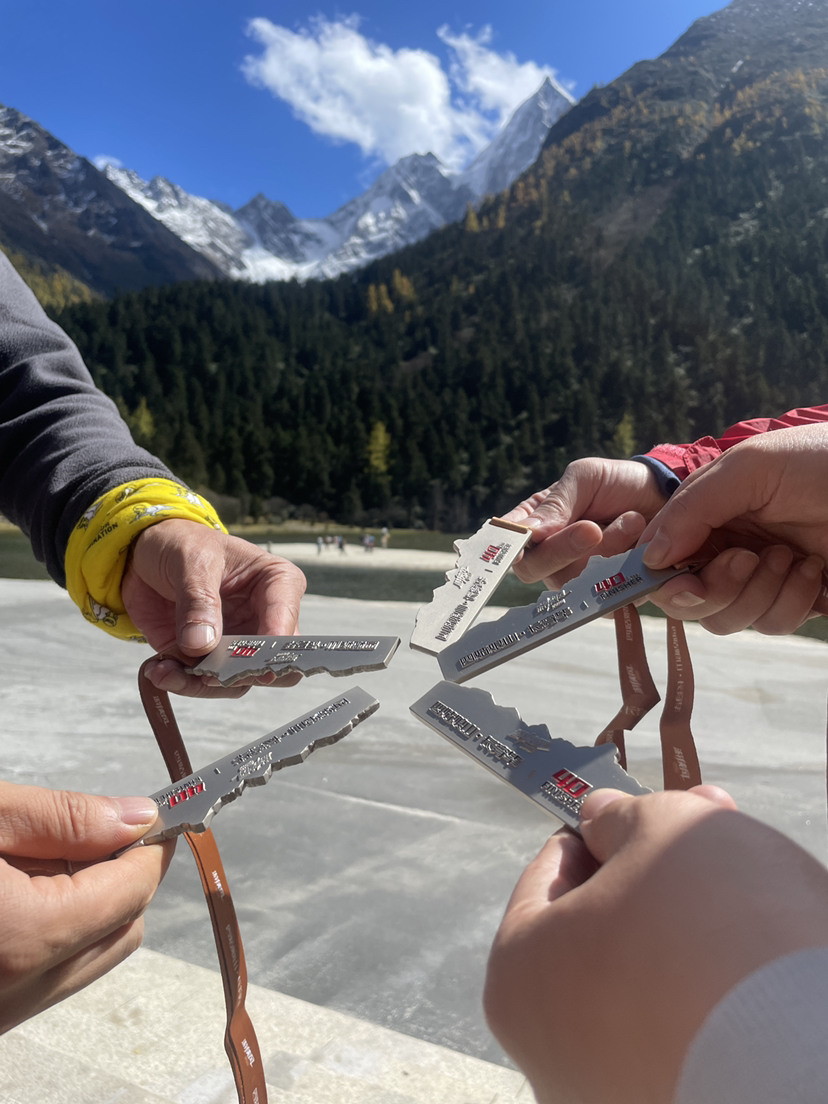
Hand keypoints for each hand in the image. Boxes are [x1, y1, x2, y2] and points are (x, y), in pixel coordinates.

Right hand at [0, 781, 172, 1032]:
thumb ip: (64, 819)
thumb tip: (136, 817)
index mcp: (25, 936)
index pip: (131, 891)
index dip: (151, 846)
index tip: (155, 814)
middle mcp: (18, 990)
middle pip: (123, 932)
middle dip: (125, 877)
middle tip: (91, 832)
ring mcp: (2, 1011)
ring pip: (88, 959)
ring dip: (90, 908)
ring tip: (41, 861)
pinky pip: (47, 977)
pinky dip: (53, 934)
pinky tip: (18, 893)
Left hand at [122, 520, 306, 696]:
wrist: (146, 554)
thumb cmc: (182, 543)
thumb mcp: (192, 560)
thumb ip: (198, 600)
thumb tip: (201, 643)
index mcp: (276, 584)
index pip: (285, 617)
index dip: (272, 643)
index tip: (248, 660)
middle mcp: (262, 619)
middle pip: (270, 662)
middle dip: (240, 674)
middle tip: (209, 674)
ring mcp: (235, 642)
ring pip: (235, 681)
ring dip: (200, 683)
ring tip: (165, 671)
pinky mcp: (206, 657)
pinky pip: (202, 683)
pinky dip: (179, 682)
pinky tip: (158, 670)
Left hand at [484, 787, 827, 1103]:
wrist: (805, 1054)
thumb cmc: (715, 933)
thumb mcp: (662, 830)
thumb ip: (620, 817)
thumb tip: (601, 819)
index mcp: (518, 976)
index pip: (544, 881)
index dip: (590, 835)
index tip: (624, 814)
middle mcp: (552, 1049)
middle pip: (597, 929)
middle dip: (649, 870)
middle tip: (697, 825)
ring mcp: (610, 1087)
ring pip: (642, 977)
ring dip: (685, 919)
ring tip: (741, 877)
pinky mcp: (671, 1102)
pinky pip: (679, 1025)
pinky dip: (706, 981)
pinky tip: (749, 947)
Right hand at [501, 458, 666, 588]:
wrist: (664, 496)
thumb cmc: (617, 482)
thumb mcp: (585, 478)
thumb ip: (556, 505)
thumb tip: (529, 534)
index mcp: (534, 525)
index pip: (509, 543)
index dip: (509, 548)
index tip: (530, 540)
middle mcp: (549, 556)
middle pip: (534, 570)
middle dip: (564, 550)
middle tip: (593, 528)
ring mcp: (576, 579)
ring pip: (572, 583)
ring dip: (605, 553)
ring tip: (632, 521)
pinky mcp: (607, 595)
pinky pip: (607, 598)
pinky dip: (626, 572)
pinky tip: (640, 546)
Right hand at [639, 426, 827, 633]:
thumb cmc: (821, 461)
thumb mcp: (749, 469)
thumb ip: (692, 508)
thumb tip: (650, 558)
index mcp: (704, 515)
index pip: (658, 558)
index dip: (657, 576)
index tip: (676, 577)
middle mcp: (724, 549)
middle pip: (687, 600)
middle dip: (713, 588)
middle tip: (745, 559)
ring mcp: (759, 578)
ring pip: (727, 619)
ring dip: (758, 593)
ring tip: (790, 556)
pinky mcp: (795, 600)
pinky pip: (773, 624)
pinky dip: (792, 602)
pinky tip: (814, 570)